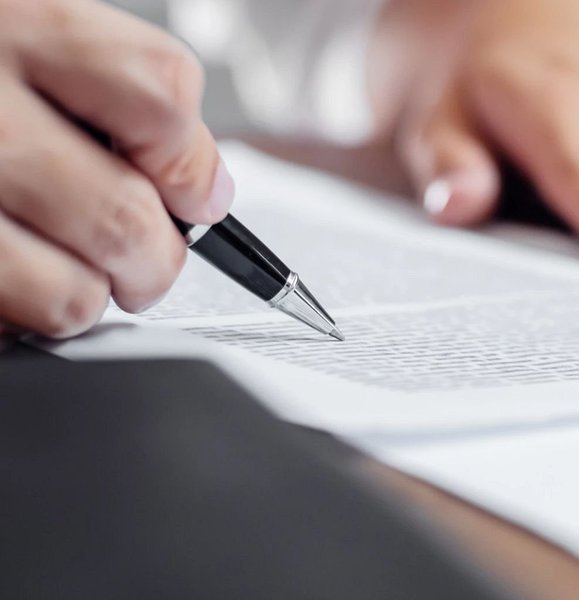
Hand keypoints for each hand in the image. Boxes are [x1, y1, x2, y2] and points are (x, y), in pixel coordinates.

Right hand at [0, 0, 232, 337]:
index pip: (161, 96)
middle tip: (145, 260)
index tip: (195, 195)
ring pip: (68, 295)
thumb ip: (114, 90)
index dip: (192, 162)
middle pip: (124, 217)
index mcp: (14, 22)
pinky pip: (6, 322)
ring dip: (86, 296)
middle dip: (155, 260)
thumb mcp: (21, 28)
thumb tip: (207, 189)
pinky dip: (22, 313)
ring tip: (68, 270)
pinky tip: (9, 275)